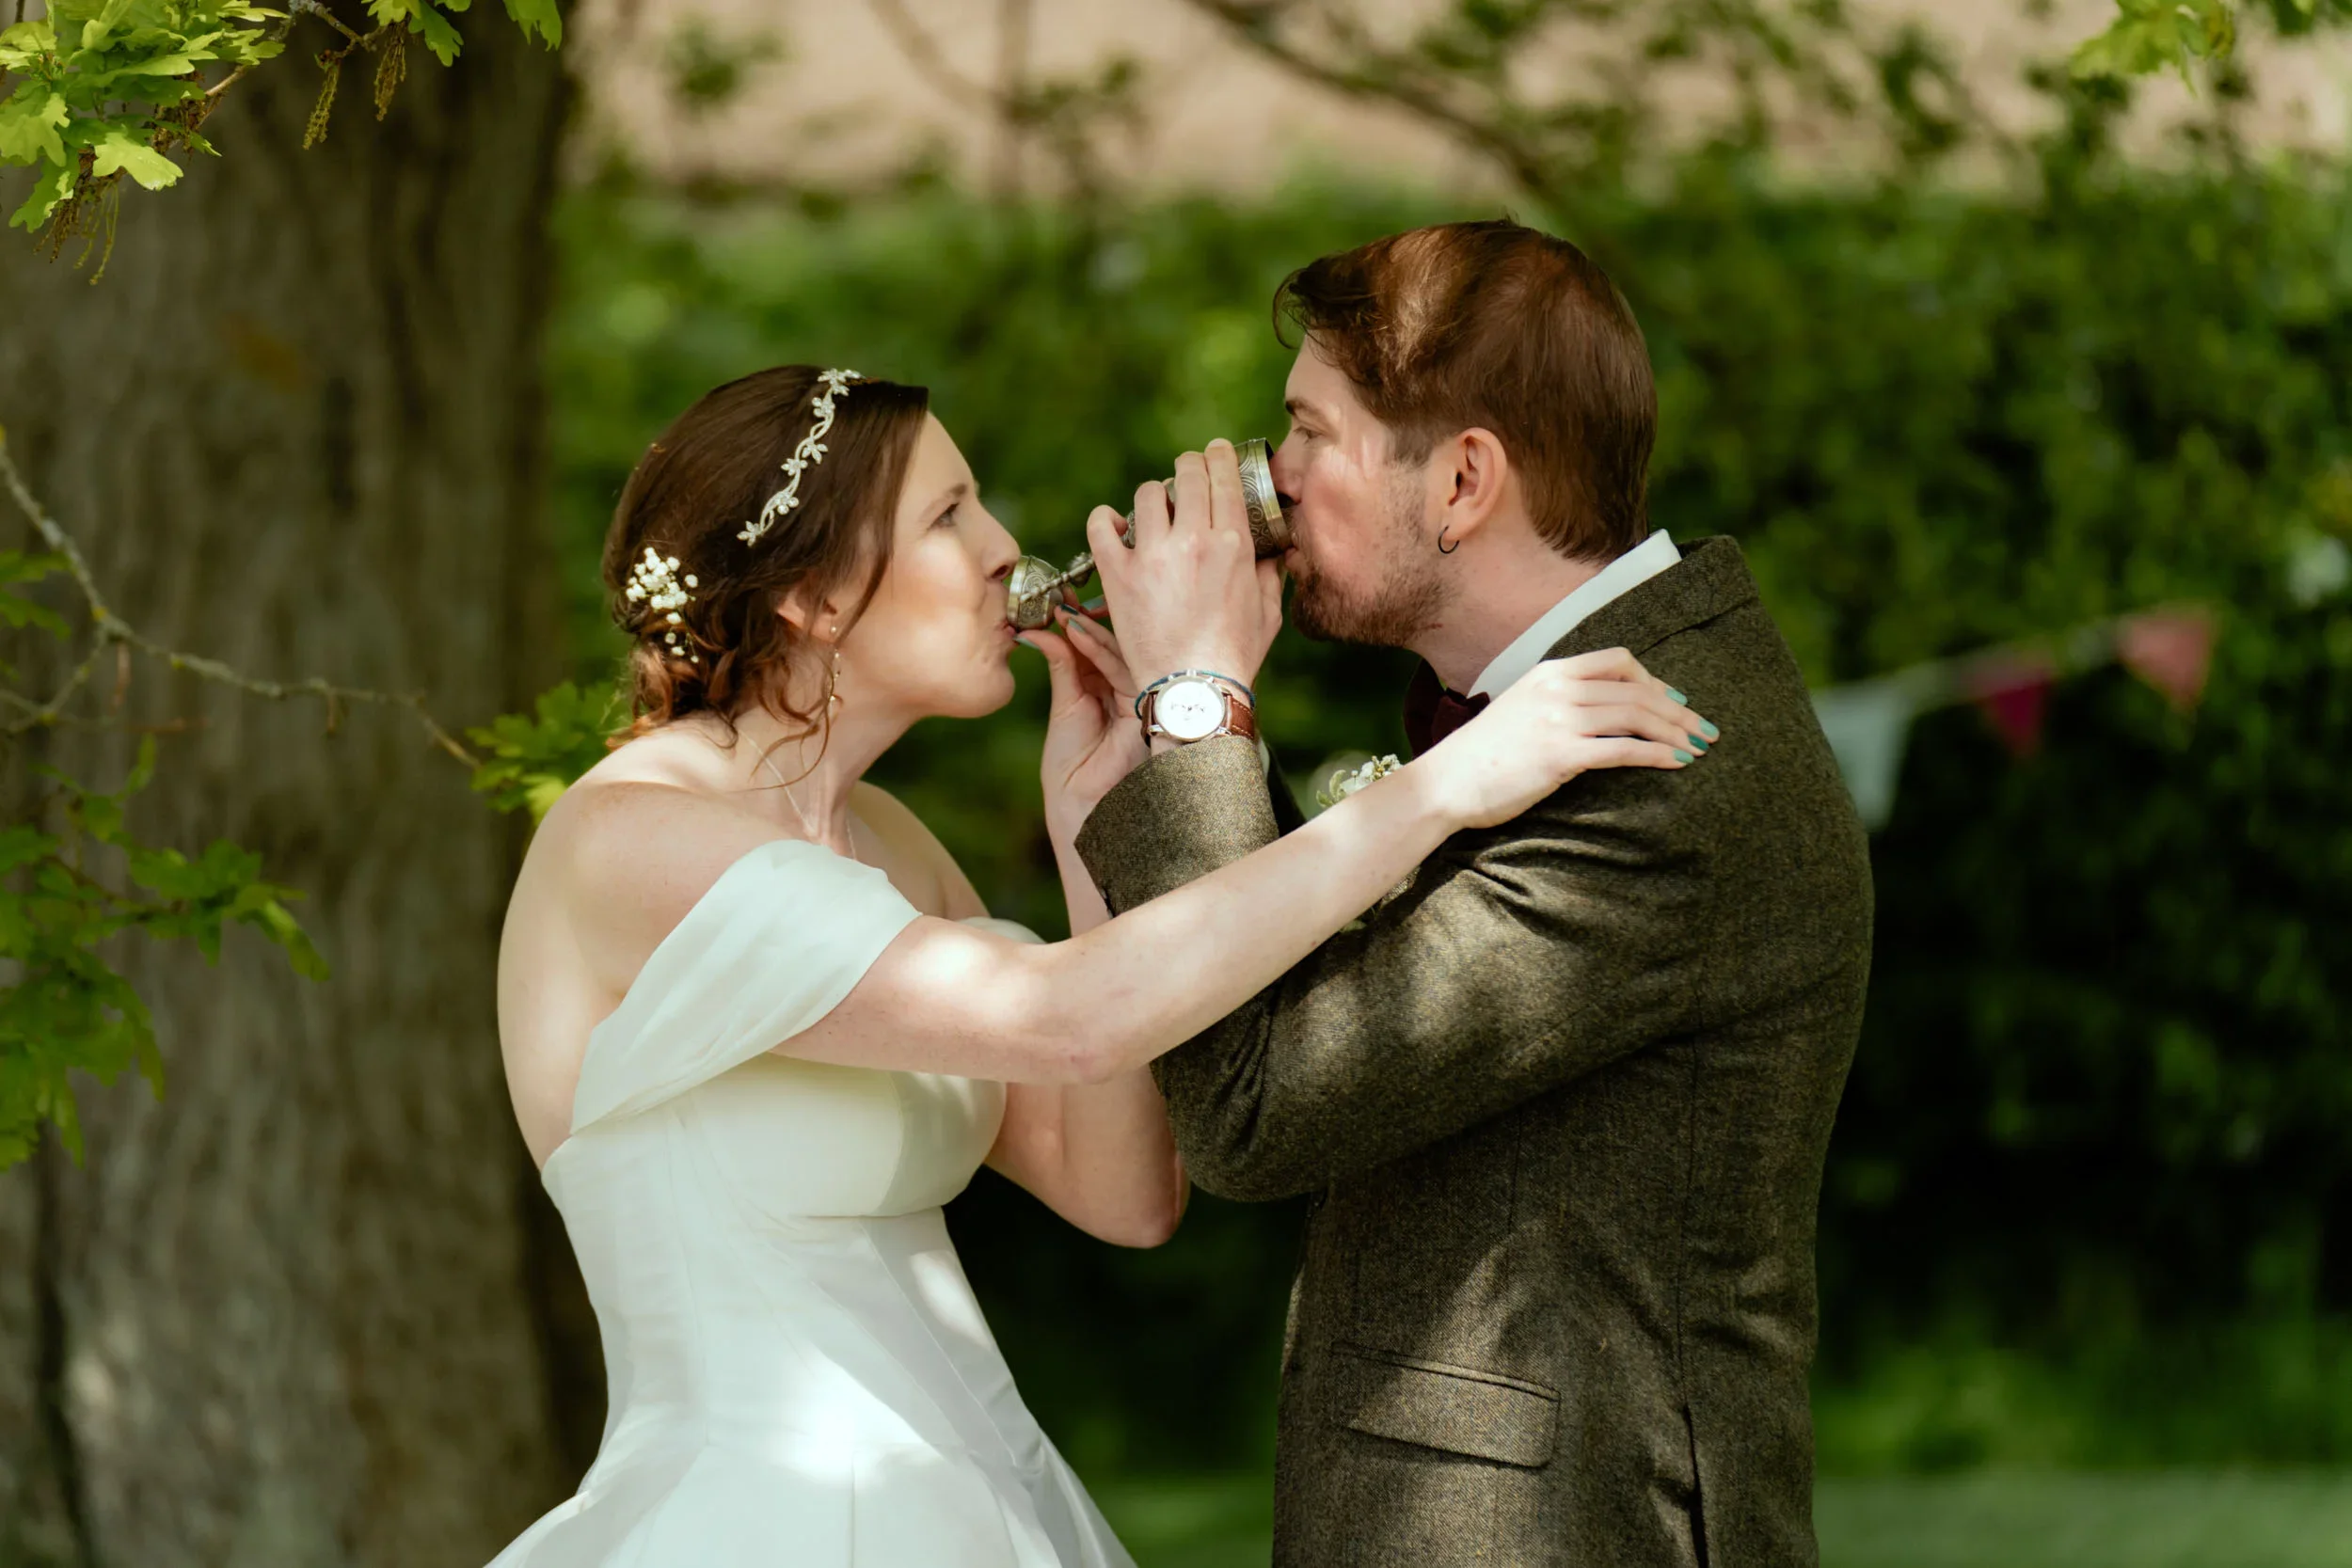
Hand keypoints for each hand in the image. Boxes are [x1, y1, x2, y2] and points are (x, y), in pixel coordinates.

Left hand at [1023, 606, 1149, 844]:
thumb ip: (1063, 665)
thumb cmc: (1070, 768)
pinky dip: (1099, 646)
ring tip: (1061, 611)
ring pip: (1120, 649)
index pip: (1095, 645)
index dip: (1076, 621)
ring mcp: (1141, 694)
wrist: (1083, 808)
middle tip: (1059, 595)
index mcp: (1106, 689)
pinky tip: (1076, 630)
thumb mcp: (1064, 707)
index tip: (1054, 599)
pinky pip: (1125, 666)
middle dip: (1087, 616)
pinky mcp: (1148, 704)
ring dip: (1090, 627)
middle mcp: (1127, 688)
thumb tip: (1040, 630)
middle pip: (1112, 641)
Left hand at [1088, 438, 1284, 695]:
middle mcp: (1193, 540)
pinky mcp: (1118, 574)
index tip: (1214, 453)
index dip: (1217, 456)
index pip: (1223, 476)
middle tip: (1185, 477)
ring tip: (1155, 511)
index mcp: (1233, 544)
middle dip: (1188, 468)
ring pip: (1147, 493)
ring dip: (1153, 496)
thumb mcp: (1268, 612)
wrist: (1193, 691)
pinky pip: (1101, 525)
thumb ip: (1271, 574)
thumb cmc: (1234, 656)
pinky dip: (1104, 520)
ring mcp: (1152, 555)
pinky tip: (1112, 526)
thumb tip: (1276, 550)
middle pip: (1186, 472)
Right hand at [1407, 649, 1715, 829]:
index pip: (1618, 660)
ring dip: (1676, 732)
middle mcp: (1558, 689)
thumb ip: (1557, 703)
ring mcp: (1559, 719)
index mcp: (1550, 673)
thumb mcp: (1521, 711)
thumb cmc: (1482, 756)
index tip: (1677, 702)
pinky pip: (1623, 749)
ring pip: (1636, 716)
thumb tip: (1598, 716)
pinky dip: (1656, 754)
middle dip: (1680, 711)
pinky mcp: (1561, 754)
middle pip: (1636, 689)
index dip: (1654, 680)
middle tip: (1707, 730)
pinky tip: (1676, 763)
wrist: (1446, 782)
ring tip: (1699, 749)